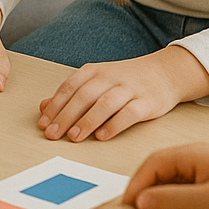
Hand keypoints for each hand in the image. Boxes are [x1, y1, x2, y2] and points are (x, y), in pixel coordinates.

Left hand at [38, 46, 208, 140]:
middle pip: (84, 96)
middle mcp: (110, 78)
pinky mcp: (147, 102)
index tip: (43, 124)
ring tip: (74, 137)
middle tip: (53, 134)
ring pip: (104, 104)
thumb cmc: (126, 80)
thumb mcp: (97, 81)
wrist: (165, 72)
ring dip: (87, 121)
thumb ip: (71, 94)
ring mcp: (129, 89)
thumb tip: (43, 107)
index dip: (55, 106)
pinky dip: (114, 124)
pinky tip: (102, 136)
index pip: (70, 87)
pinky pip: (129, 113)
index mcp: (95, 71)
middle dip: (66, 116)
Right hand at [122, 143, 208, 208]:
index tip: (127, 205)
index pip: (152, 163)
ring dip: (155, 191)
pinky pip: (182, 183)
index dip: (136, 184)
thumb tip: (142, 202)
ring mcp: (204, 166)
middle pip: (157, 167)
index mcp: (192, 154)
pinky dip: (170, 195)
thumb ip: (173, 200)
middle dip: (142, 187)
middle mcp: (195, 155)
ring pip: (169, 176)